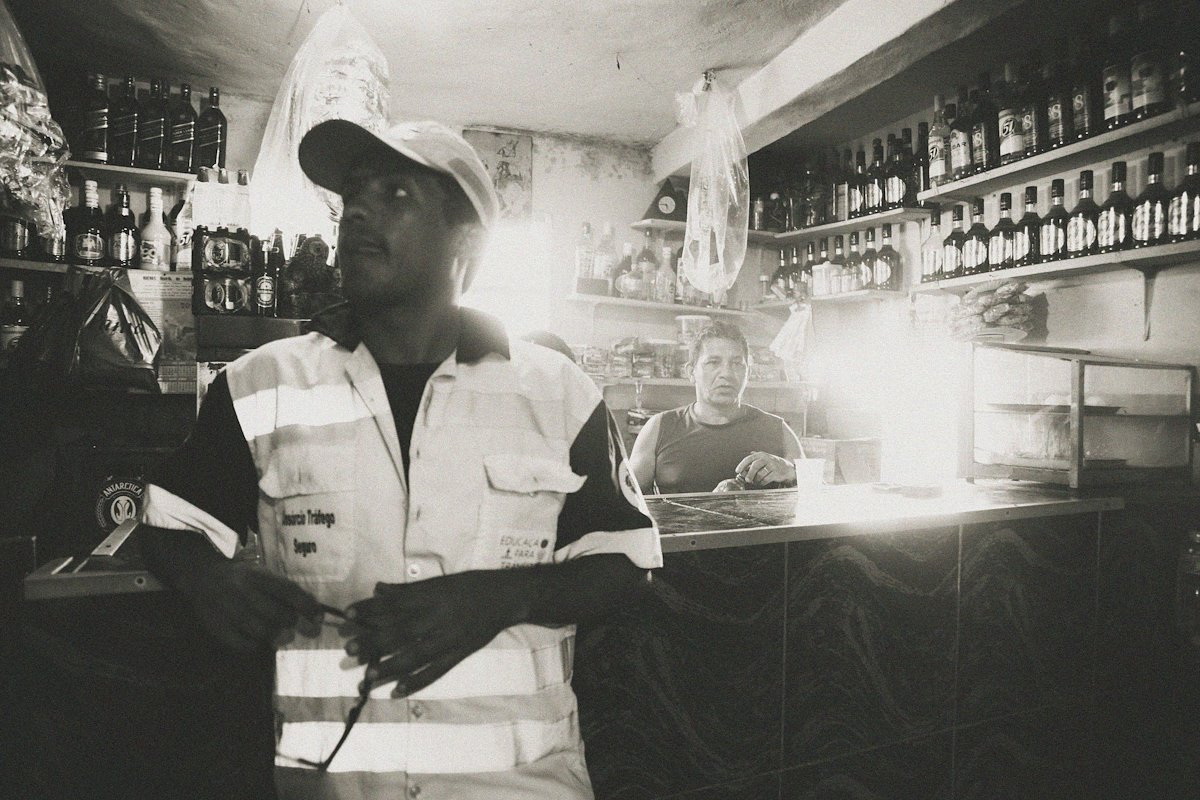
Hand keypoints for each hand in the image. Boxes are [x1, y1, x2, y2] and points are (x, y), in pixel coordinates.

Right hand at [175, 560, 320, 652]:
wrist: (204, 577)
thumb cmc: (242, 578)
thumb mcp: (263, 574)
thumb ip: (285, 589)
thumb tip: (314, 610)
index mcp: (258, 576)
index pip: (288, 591)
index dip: (307, 605)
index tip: (318, 616)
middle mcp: (244, 592)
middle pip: (277, 614)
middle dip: (293, 623)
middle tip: (301, 627)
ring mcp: (229, 611)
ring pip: (262, 631)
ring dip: (277, 636)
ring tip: (283, 635)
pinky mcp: (218, 627)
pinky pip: (243, 644)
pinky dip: (255, 645)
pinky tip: (258, 640)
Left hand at [341, 570, 527, 696]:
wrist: (507, 598)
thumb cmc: (471, 585)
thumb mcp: (440, 581)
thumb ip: (409, 589)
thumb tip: (378, 589)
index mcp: (433, 595)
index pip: (396, 604)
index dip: (371, 609)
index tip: (348, 615)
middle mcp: (440, 617)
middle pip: (402, 631)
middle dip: (375, 641)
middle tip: (350, 649)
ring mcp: (450, 638)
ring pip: (416, 655)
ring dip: (390, 666)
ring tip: (368, 675)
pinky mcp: (460, 653)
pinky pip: (437, 671)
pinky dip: (417, 682)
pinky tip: (398, 691)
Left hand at [736, 451, 795, 486]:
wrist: (785, 467)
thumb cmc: (770, 464)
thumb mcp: (761, 460)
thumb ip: (751, 463)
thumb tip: (741, 469)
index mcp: (760, 455)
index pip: (749, 459)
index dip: (742, 465)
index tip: (737, 471)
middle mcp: (766, 458)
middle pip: (755, 465)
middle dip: (749, 474)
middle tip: (747, 480)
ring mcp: (772, 465)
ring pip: (760, 474)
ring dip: (756, 480)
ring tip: (755, 481)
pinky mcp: (776, 473)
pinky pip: (766, 479)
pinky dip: (762, 483)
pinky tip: (761, 483)